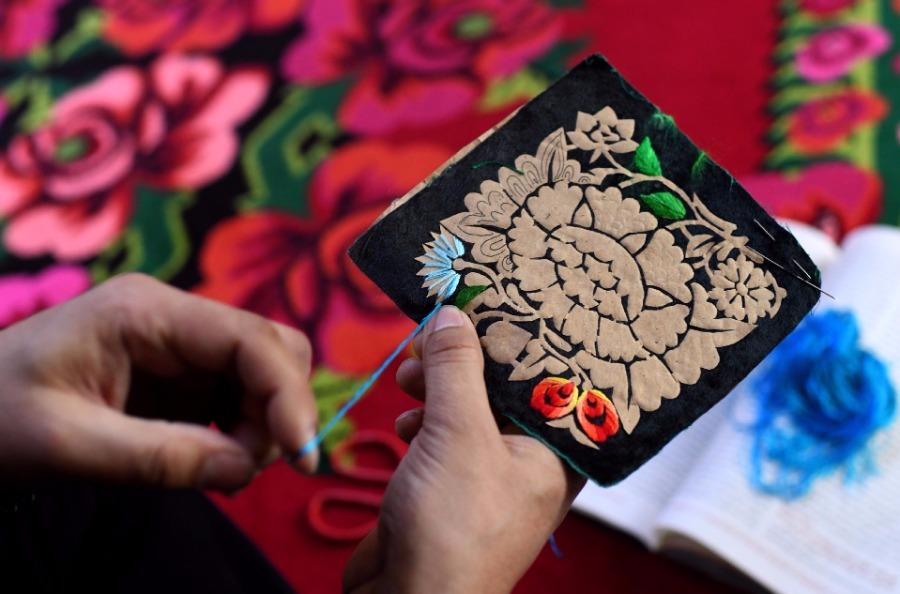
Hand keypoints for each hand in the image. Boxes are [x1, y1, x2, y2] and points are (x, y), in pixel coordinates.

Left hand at [0, 273, 318, 490]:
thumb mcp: (67, 445)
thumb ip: (159, 457)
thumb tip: (245, 469)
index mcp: (146, 312)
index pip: (250, 339)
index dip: (287, 394)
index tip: (302, 455)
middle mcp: (174, 319)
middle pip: (270, 349)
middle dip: (278, 409)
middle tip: (245, 467)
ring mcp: (179, 347)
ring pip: (263, 376)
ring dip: (262, 427)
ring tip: (220, 470)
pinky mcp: (179, 378)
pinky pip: (238, 399)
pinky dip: (243, 434)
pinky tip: (214, 462)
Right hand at [343, 306, 584, 592]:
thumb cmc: (454, 527)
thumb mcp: (459, 433)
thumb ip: (456, 369)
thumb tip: (452, 315)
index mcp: (555, 452)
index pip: (546, 377)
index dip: (515, 340)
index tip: (482, 307)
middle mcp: (528, 463)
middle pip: (501, 390)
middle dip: (462, 363)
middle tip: (429, 341)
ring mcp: (487, 478)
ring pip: (468, 412)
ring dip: (436, 389)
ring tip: (408, 379)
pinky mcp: (450, 489)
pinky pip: (442, 438)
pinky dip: (423, 422)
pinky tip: (404, 422)